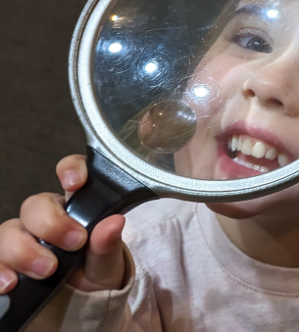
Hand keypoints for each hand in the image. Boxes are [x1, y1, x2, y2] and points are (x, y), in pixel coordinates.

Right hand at [0, 155, 125, 293]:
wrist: (83, 303)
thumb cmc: (97, 272)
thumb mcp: (108, 261)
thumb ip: (108, 244)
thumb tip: (115, 222)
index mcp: (76, 207)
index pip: (72, 173)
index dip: (70, 169)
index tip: (74, 183)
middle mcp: (45, 218)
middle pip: (34, 205)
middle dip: (49, 224)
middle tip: (72, 244)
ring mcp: (22, 239)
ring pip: (8, 230)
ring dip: (23, 251)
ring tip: (46, 271)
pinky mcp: (6, 262)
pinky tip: (9, 283)